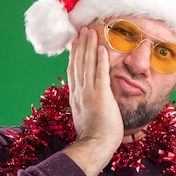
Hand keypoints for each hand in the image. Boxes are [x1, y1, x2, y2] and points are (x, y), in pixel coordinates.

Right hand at [62, 28, 123, 175]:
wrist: (95, 145)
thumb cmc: (93, 136)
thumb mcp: (85, 116)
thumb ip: (86, 104)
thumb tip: (88, 101)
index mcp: (76, 96)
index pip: (73, 71)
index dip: (74, 55)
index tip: (75, 43)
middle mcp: (80, 92)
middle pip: (78, 63)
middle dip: (81, 45)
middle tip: (82, 30)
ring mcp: (89, 93)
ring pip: (88, 65)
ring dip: (89, 47)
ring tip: (90, 32)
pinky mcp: (101, 96)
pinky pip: (101, 74)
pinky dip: (100, 60)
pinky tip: (102, 48)